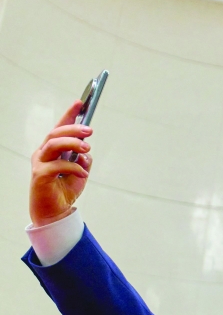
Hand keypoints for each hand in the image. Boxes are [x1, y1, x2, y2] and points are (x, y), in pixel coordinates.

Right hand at [29, 101, 92, 226]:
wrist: (55, 212)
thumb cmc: (65, 190)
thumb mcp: (80, 172)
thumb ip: (83, 160)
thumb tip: (86, 153)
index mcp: (53, 150)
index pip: (59, 128)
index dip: (69, 114)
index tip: (81, 102)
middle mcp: (43, 153)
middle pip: (55, 133)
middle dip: (73, 129)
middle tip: (89, 131)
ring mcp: (40, 163)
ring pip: (53, 145)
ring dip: (72, 143)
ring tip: (87, 148)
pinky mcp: (40, 175)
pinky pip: (57, 166)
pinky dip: (73, 167)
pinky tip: (83, 172)